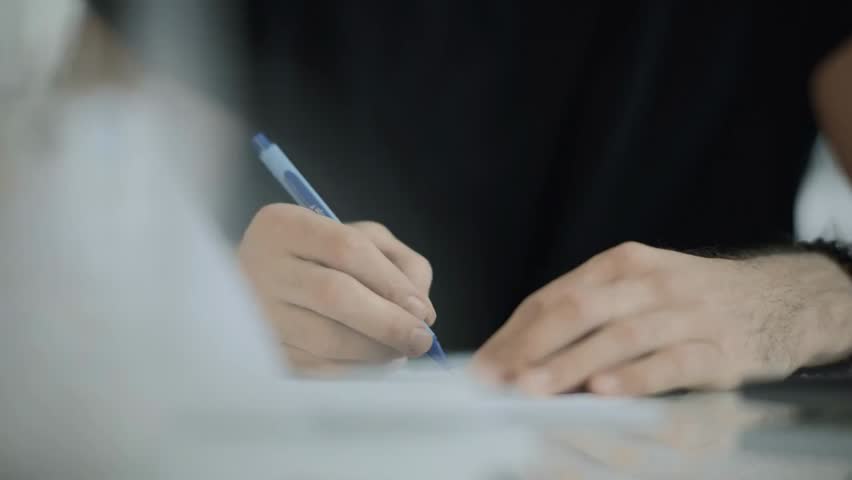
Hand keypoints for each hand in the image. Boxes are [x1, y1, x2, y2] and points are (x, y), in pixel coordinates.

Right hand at [238, 204, 435, 373]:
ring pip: (325, 338)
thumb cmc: (321, 261)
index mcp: (285, 226)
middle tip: (421, 341)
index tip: (423, 311)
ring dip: (374, 351)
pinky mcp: (258, 352)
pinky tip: (369, 365)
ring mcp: (255, 312)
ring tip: (398, 353)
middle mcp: (261, 266)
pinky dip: (352, 371)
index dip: (392, 283)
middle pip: (334, 294)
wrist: (254, 289)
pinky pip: (315, 369)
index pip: (347, 249)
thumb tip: (420, 311)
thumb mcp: (361, 241)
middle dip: (388, 323)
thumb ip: (401, 264)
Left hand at [473, 242, 851, 395]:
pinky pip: (670, 363)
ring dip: (571, 364)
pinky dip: (635, 377)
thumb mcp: (639, 288)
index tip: (485, 365)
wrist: (780, 298)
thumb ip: (590, 314)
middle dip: (530, 348)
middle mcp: (649, 282)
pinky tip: (604, 392)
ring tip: (534, 388)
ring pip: (619, 337)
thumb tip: (524, 355)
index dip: (514, 333)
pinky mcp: (718, 349)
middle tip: (498, 380)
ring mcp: (685, 314)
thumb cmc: (692, 299)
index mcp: (621, 264)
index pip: (554, 298)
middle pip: (578, 311)